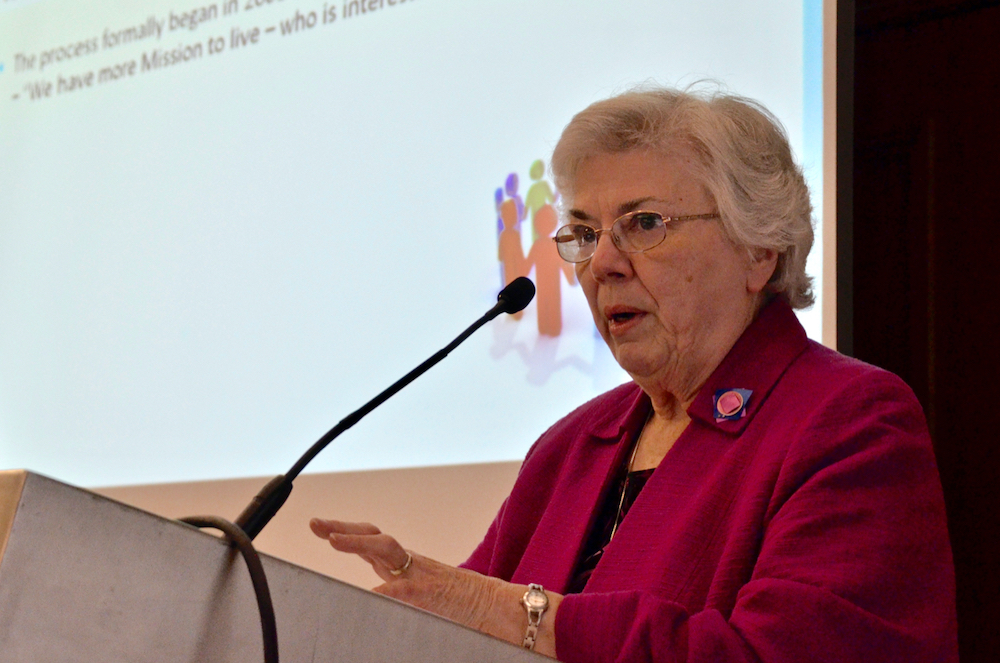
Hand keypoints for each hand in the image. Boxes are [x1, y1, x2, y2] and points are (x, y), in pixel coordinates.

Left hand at [309, 518, 559, 657]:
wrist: (504, 612)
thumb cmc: (467, 611)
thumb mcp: (428, 599)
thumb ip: (400, 594)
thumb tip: (374, 599)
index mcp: (411, 568)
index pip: (375, 544)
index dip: (349, 534)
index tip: (324, 529)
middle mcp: (414, 566)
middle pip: (375, 538)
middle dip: (344, 529)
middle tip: (316, 524)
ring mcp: (421, 577)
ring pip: (386, 548)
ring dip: (358, 541)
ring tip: (333, 539)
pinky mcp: (429, 593)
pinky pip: (400, 587)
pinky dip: (382, 588)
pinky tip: (366, 589)